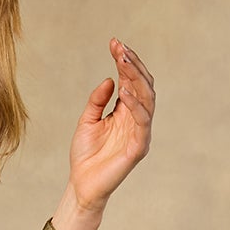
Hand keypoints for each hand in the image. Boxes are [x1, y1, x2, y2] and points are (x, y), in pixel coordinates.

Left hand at [67, 38, 155, 211]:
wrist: (82, 186)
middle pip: (143, 85)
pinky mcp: (138, 147)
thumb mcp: (86, 121)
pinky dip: (135, 105)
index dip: (124, 61)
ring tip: (123, 62)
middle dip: (133, 65)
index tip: (114, 43)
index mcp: (125, 111)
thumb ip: (97, 101)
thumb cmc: (85, 156)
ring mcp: (139, 132)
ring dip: (136, 79)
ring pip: (147, 99)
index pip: (130, 80)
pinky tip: (124, 91)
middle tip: (121, 49)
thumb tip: (110, 79)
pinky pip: (142, 122)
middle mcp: (136, 119)